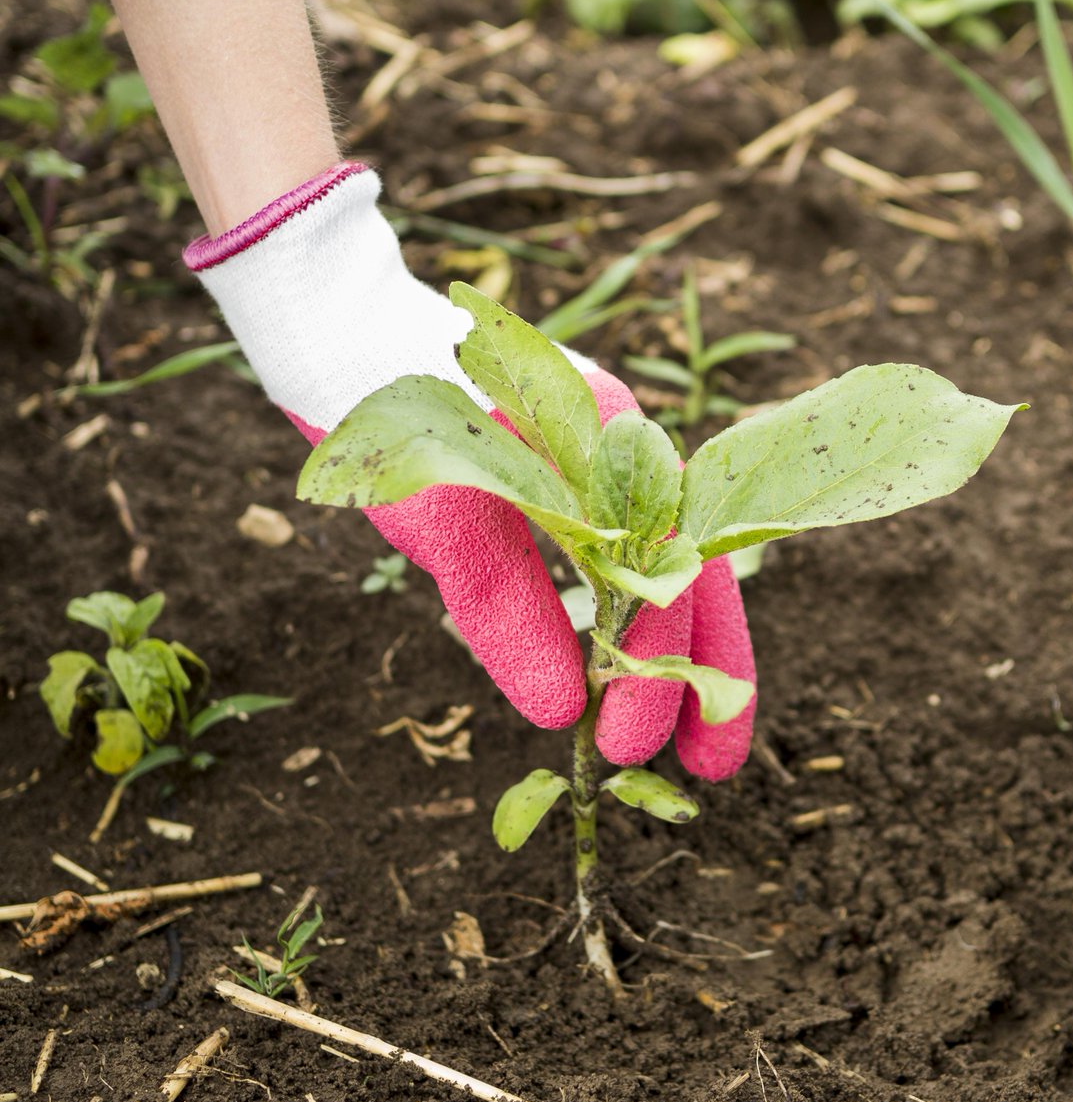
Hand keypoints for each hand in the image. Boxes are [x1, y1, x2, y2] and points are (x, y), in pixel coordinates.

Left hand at [186, 164, 755, 778]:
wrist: (337, 332)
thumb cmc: (384, 406)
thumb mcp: (442, 513)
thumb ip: (506, 605)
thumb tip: (562, 711)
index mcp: (618, 441)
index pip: (674, 570)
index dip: (666, 666)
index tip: (633, 748)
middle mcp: (624, 451)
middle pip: (689, 573)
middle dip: (702, 672)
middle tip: (705, 770)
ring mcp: (594, 466)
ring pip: (652, 571)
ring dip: (666, 653)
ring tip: (671, 739)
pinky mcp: (556, 484)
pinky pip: (604, 558)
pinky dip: (613, 618)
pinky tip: (609, 669)